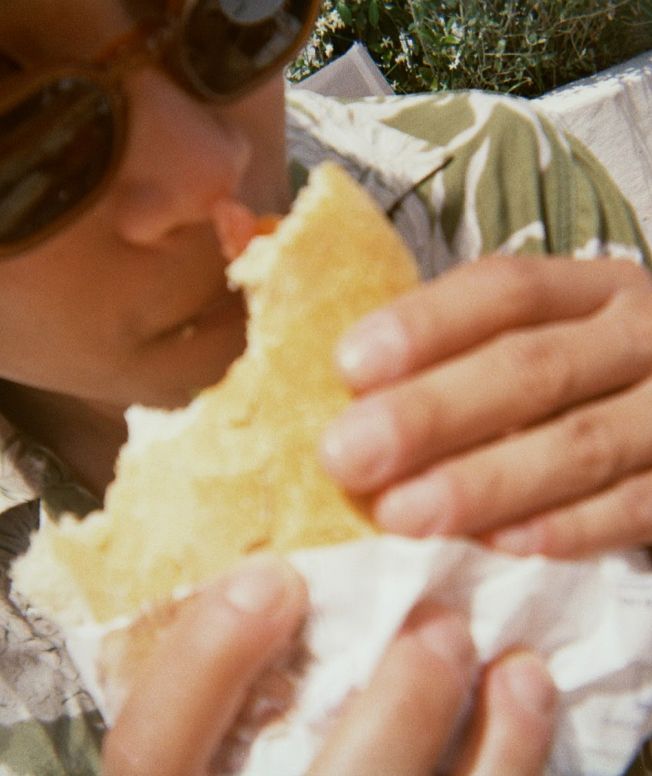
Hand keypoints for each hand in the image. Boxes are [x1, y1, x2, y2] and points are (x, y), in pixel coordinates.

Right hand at [101, 555, 555, 775]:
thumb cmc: (231, 759)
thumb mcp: (199, 736)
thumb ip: (214, 684)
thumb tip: (265, 568)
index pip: (151, 751)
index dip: (204, 661)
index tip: (271, 576)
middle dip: (398, 711)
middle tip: (438, 621)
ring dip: (491, 746)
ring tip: (515, 664)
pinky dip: (518, 761)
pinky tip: (530, 698)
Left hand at [321, 256, 651, 556]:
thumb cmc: (581, 377)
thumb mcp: (541, 337)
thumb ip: (466, 352)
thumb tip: (355, 396)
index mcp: (590, 290)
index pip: (505, 290)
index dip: (426, 325)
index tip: (349, 366)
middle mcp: (639, 337)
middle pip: (532, 368)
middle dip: (432, 414)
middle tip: (347, 455)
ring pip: (578, 445)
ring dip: (483, 483)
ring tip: (402, 514)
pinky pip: (633, 508)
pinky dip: (566, 528)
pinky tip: (499, 545)